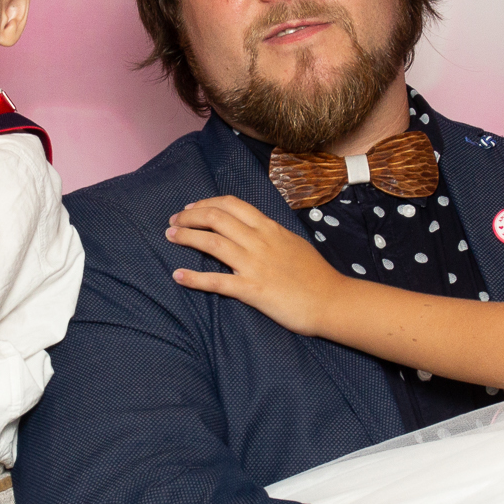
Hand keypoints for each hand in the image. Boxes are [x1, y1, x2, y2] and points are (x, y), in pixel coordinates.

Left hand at [165, 195, 344, 335]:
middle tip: (174, 221)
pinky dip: (194, 278)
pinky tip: (178, 276)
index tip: (191, 208)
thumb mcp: (294, 243)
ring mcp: (255, 265)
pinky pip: (217, 282)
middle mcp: (260, 241)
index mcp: (270, 228)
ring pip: (212, 242)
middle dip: (189, 216)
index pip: (232, 205)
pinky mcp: (253, 290)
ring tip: (170, 236)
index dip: (207, 203)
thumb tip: (256, 229)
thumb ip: (272, 235)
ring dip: (186, 237)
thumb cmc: (316, 275)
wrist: (333, 300)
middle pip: (216, 218)